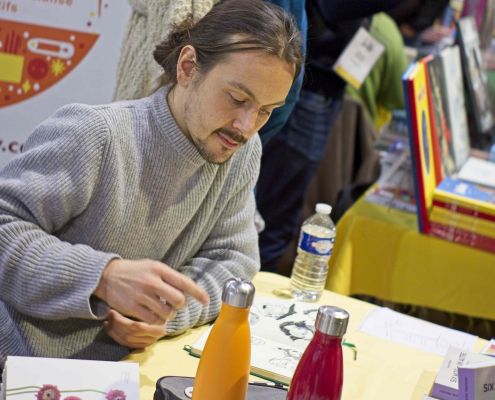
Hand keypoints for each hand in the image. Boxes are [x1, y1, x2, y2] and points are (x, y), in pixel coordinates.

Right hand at [94, 259, 208, 323]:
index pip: (184, 282)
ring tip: (164, 311)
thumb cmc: (134, 271)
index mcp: (159, 269)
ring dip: (169, 315)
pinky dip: (157, 321)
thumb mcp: (152, 267)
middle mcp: (152, 281)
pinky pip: (153, 320)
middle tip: (177, 306)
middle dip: (181, 306)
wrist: (107, 275)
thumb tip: (188, 289)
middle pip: (178, 300)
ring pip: (167, 312)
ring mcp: (142, 295)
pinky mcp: (133, 308)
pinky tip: (154, 316)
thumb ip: (169, 277)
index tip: (206, 300)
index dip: (198, 293)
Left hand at [104, 309, 168, 347]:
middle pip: (129, 334)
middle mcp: (154, 337)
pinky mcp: (142, 345)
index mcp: (158, 327)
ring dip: (114, 331)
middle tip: (109, 315)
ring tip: (108, 321)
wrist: (165, 313)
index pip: (135, 326)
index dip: (120, 320)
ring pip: (126, 341)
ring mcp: (148, 342)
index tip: (111, 311)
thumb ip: (142, 305)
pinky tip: (110, 328)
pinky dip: (116, 337)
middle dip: (116, 325)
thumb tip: (123, 300)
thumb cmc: (156, 305)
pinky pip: (126, 344)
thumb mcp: (151, 303)